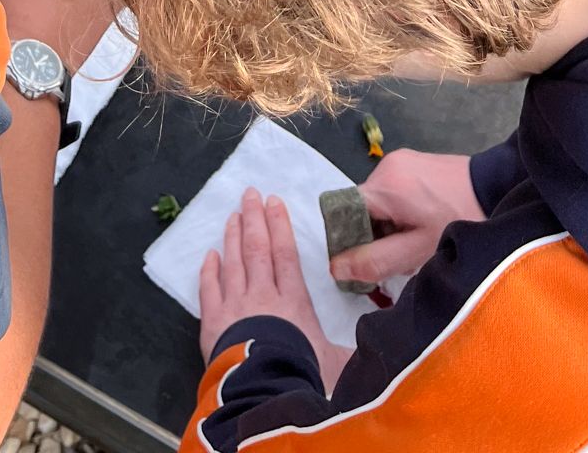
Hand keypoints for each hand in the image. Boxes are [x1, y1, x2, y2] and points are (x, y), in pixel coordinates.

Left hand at [199, 191, 351, 393]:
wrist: (265, 394)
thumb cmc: (303, 376)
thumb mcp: (336, 364)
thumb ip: (350, 350)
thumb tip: (378, 342)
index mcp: (293, 301)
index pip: (285, 253)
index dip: (279, 225)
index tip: (274, 201)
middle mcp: (263, 296)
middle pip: (257, 248)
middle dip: (254, 218)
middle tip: (249, 194)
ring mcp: (235, 307)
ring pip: (233, 262)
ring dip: (232, 236)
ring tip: (232, 215)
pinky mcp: (213, 323)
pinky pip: (209, 289)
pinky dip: (209, 270)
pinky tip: (210, 255)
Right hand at [330, 149, 483, 286]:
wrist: (499, 188)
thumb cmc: (459, 220)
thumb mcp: (417, 251)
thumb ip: (375, 261)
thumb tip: (335, 268)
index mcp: (383, 184)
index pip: (342, 211)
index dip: (346, 239)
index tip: (362, 261)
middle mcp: (386, 165)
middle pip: (360, 209)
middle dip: (372, 237)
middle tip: (397, 257)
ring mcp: (401, 160)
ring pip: (377, 203)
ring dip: (387, 227)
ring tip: (414, 242)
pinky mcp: (415, 162)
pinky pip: (392, 192)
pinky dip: (399, 213)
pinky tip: (422, 225)